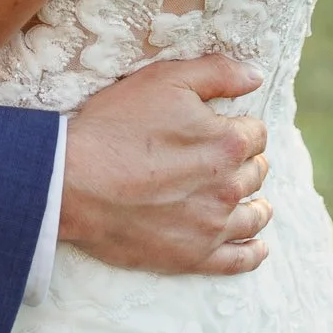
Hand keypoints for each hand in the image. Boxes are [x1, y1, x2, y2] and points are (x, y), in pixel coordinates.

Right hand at [59, 56, 270, 276]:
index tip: (226, 128)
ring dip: (257, 205)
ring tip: (256, 203)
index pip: (256, 133)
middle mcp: (228, 186)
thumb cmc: (116, 126)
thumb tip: (256, 76)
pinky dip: (252, 254)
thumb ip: (217, 72)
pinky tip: (257, 247)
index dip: (241, 127)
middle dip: (247, 163)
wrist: (75, 182)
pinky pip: (238, 260)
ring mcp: (213, 225)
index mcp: (227, 142)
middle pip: (255, 173)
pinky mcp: (195, 256)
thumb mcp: (164, 80)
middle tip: (229, 161)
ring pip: (254, 216)